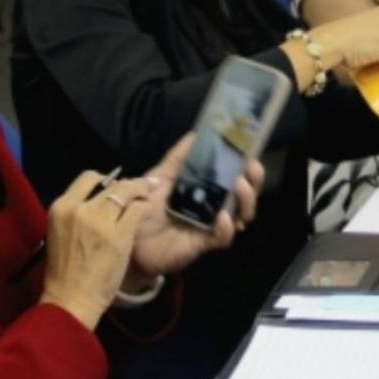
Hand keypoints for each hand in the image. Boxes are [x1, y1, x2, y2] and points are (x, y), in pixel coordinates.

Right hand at [39, 172, 153, 329]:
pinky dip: (145, 208)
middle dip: (127, 184)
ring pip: (127, 192)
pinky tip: (147, 212)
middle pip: (111, 184)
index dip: (105, 181)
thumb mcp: (61, 233)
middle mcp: (79, 209)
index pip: (87, 178)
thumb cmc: (63, 272)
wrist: (69, 300)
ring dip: (140, 191)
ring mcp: (100, 220)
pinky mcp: (120, 234)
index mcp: (61, 207)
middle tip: (140, 187)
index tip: (115, 186)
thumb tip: (99, 198)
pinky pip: (138, 210)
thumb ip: (77, 214)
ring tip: (147, 195)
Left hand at [126, 134, 264, 287]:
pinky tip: (223, 217)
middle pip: (244, 195)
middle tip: (252, 168)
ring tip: (240, 186)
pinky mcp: (202, 244)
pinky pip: (222, 238)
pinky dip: (226, 228)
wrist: (125, 239)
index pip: (234, 174)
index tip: (250, 151)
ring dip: (245, 200)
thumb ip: (177, 158)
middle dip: (253, 181)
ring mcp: (210, 226)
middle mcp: (213, 206)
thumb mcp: (158, 177)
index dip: (245, 164)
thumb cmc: (143, 207)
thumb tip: (195, 134)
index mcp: (205, 188)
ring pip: (240, 215)